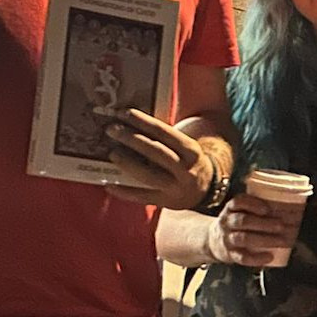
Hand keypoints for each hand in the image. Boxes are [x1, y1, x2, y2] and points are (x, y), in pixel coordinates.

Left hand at [103, 109, 217, 209]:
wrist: (206, 190)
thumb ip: (163, 139)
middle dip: (132, 139)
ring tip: (112, 153)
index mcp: (190, 150)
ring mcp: (176, 188)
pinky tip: (109, 184)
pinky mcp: (166, 202)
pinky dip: (124, 191)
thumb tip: (130, 126)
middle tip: (112, 130)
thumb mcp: (184, 148)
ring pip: (149, 175)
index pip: (164, 132)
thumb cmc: (187, 162)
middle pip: (156, 152)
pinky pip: (142, 197)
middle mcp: (185, 169)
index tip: (124, 113)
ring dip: (128, 163)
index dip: (143, 122)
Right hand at [205, 194, 296, 266]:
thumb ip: (255, 208)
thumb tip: (288, 207)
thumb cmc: (234, 224)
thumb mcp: (239, 211)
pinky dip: (256, 258)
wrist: (212, 241)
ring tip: (280, 240)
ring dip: (264, 239)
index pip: (238, 202)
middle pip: (243, 221)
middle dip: (263, 223)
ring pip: (243, 238)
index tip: (267, 208)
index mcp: (231, 209)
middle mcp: (227, 222)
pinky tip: (269, 256)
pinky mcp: (230, 254)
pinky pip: (242, 257)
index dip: (252, 204)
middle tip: (281, 226)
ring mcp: (227, 239)